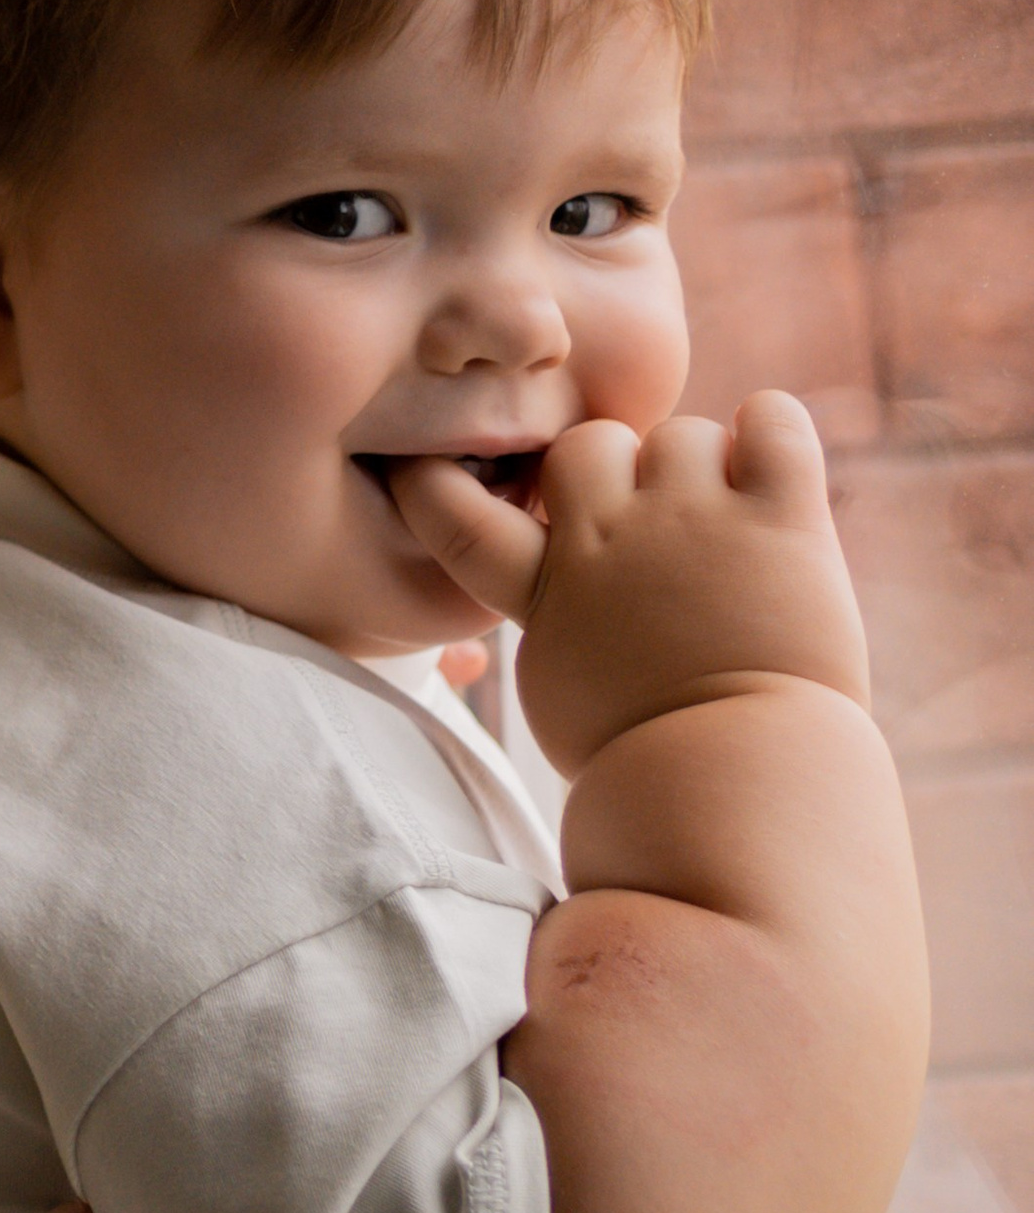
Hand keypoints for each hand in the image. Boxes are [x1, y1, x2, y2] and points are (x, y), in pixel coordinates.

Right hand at [387, 392, 869, 777]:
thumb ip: (552, 617)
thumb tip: (566, 578)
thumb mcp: (560, 694)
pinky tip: (778, 483)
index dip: (436, 481)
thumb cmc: (648, 768)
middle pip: (588, 445)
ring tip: (737, 541)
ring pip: (686, 433)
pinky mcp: (779, 516)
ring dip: (709, 474)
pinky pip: (774, 419)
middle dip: (621, 477)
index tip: (434, 471)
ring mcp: (692, 519)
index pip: (453, 509)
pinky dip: (775, 432)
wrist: (737, 793)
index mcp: (544, 588)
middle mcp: (608, 537)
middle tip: (662, 535)